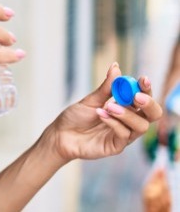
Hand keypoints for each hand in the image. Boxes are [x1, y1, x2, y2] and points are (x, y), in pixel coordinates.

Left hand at [44, 63, 162, 162]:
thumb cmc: (76, 117)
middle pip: (152, 114)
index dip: (146, 89)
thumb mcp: (91, 99)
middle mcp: (129, 121)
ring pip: (141, 126)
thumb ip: (106, 87)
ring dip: (127, 114)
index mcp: (126, 107)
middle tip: (136, 96)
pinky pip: (124, 135)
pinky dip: (114, 123)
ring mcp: (124, 135)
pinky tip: (101, 115)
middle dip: (148, 104)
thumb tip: (115, 66)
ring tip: (108, 106)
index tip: (143, 79)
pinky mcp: (116, 146)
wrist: (61, 134)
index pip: (144, 98)